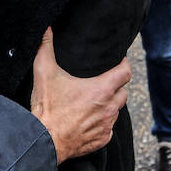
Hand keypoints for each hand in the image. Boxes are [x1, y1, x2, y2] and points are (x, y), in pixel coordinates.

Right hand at [28, 27, 131, 163]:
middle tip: (102, 82)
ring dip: (109, 105)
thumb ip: (45, 47)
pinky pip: (108, 129)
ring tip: (94, 101)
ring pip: (116, 111)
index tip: (118, 62)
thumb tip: (46, 29)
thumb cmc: (47, 108)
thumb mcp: (44, 72)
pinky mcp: (101, 140)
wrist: (44, 140)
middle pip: (124, 92)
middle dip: (116, 86)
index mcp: (101, 89)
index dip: (124, 65)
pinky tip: (88, 120)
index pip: (126, 72)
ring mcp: (106, 126)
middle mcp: (108, 108)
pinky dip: (102, 124)